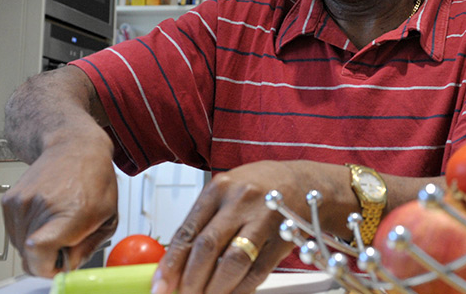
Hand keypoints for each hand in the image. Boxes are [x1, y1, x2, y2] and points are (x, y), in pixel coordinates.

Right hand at [0, 139, 117, 276]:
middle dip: (49, 257)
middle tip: (68, 237)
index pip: (40, 252)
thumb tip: (68, 266)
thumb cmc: (95, 178)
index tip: (60, 264)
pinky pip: (15, 232)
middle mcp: (42, 207)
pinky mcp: (10, 201)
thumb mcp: (109, 216)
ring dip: (40, 243)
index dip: (48, 267)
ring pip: (21, 247)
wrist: (74, 146)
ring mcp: (22, 203)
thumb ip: (88, 247)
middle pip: (30, 257)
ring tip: (59, 219)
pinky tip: (48, 212)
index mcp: (72, 212)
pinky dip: (30, 230)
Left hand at [151, 160, 352, 293]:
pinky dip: (241, 288)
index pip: (188, 231)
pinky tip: (232, 293)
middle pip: (207, 248)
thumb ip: (202, 222)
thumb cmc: (260, 186)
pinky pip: (257, 271)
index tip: (161, 286)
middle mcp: (241, 201)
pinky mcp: (283, 238)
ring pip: (232, 263)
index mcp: (220, 187)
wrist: (304, 182)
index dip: (171, 264)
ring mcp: (265, 219)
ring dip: (215, 289)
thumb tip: (175, 262)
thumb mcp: (226, 192)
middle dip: (190, 281)